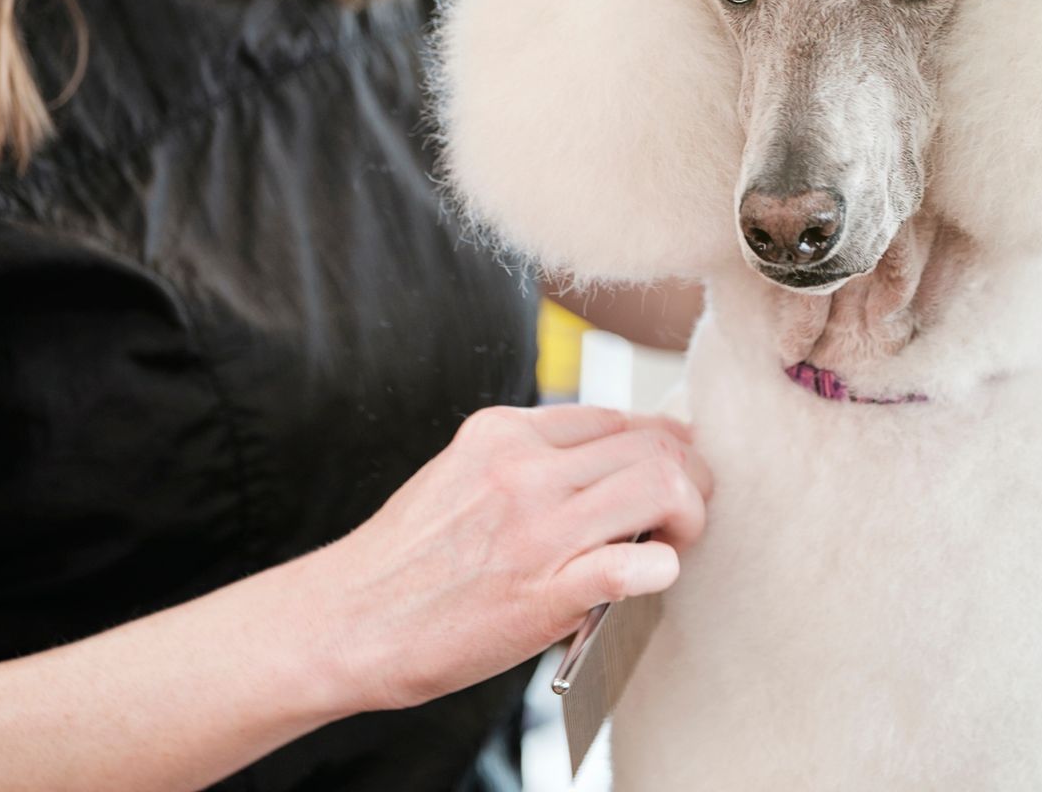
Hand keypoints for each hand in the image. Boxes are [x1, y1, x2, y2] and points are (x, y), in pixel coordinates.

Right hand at [312, 405, 712, 712]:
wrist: (349, 622)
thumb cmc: (408, 560)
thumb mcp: (462, 474)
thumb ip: (529, 462)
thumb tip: (610, 463)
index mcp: (504, 432)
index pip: (617, 418)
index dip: (662, 445)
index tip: (673, 471)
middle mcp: (523, 468)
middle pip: (652, 446)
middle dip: (691, 476)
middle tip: (691, 511)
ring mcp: (536, 528)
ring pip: (659, 486)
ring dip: (690, 515)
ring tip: (678, 542)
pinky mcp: (544, 591)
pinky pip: (636, 565)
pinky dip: (663, 568)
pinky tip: (654, 576)